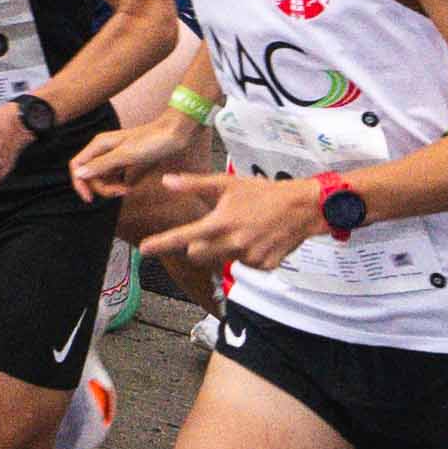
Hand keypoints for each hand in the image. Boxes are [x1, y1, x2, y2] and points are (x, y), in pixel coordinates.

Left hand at [132, 163, 330, 273]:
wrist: (303, 207)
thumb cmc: (264, 192)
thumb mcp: (227, 183)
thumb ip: (195, 184)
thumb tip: (167, 182)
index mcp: (221, 223)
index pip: (184, 236)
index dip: (162, 243)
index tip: (144, 249)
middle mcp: (233, 243)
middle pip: (199, 254)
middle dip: (197, 245)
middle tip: (215, 228)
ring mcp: (249, 257)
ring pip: (224, 259)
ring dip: (226, 248)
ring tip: (245, 228)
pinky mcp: (264, 266)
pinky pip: (246, 264)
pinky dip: (248, 254)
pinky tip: (259, 238)